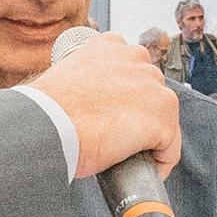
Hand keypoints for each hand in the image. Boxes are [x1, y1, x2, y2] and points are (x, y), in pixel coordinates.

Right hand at [32, 31, 181, 180]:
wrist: (46, 126)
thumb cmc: (46, 110)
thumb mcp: (66, 77)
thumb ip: (87, 81)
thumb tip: (91, 106)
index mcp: (110, 45)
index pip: (132, 70)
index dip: (126, 96)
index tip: (115, 116)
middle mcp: (135, 58)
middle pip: (151, 92)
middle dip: (141, 114)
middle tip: (120, 137)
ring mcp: (152, 87)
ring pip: (164, 118)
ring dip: (152, 137)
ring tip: (132, 155)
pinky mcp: (161, 117)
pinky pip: (170, 147)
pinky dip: (160, 162)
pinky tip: (146, 171)